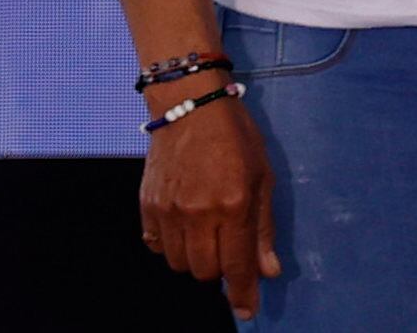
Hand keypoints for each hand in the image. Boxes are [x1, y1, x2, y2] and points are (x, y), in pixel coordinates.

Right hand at [140, 94, 277, 319]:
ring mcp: (168, 211)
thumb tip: (269, 271)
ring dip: (196, 258)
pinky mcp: (146, 207)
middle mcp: (198, 213)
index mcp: (234, 204)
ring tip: (207, 231)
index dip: (243, 292)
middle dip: (220, 270)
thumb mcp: (264, 175)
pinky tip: (184, 227)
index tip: (246, 311)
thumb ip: (263, 228)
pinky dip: (172, 246)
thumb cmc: (236, 136)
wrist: (190, 106)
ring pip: (180, 264)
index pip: (238, 264)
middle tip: (228, 248)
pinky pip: (157, 247)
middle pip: (205, 272)